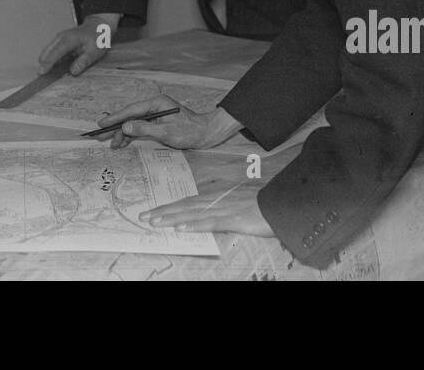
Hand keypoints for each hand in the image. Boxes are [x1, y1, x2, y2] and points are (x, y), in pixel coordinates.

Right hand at [37, 12, 118, 75]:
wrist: (96, 27)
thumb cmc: (96, 39)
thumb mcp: (95, 52)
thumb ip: (84, 61)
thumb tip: (73, 71)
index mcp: (69, 39)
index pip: (55, 52)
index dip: (48, 63)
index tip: (41, 73)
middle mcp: (60, 38)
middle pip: (46, 53)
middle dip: (45, 65)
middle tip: (49, 78)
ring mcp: (58, 39)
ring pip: (47, 54)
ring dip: (49, 64)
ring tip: (59, 72)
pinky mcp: (58, 43)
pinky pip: (51, 54)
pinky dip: (53, 61)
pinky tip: (63, 66)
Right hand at [96, 99, 241, 150]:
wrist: (206, 133)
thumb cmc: (189, 131)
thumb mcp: (166, 132)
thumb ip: (144, 129)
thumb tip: (125, 127)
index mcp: (156, 103)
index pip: (131, 110)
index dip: (115, 117)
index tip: (102, 123)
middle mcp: (154, 106)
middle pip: (130, 116)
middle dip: (115, 126)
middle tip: (100, 134)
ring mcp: (156, 114)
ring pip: (134, 123)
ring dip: (123, 133)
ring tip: (112, 144)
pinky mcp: (158, 123)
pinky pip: (141, 128)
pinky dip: (132, 135)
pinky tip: (123, 142)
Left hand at [140, 186, 271, 236]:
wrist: (279, 202)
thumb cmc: (262, 202)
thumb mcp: (239, 201)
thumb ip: (224, 205)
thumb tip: (212, 211)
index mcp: (217, 196)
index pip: (188, 201)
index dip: (170, 206)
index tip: (154, 210)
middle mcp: (216, 200)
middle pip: (184, 206)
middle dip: (163, 211)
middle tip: (144, 217)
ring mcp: (223, 209)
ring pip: (191, 213)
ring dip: (171, 218)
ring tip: (154, 222)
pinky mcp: (232, 219)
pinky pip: (210, 223)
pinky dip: (194, 225)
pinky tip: (181, 228)